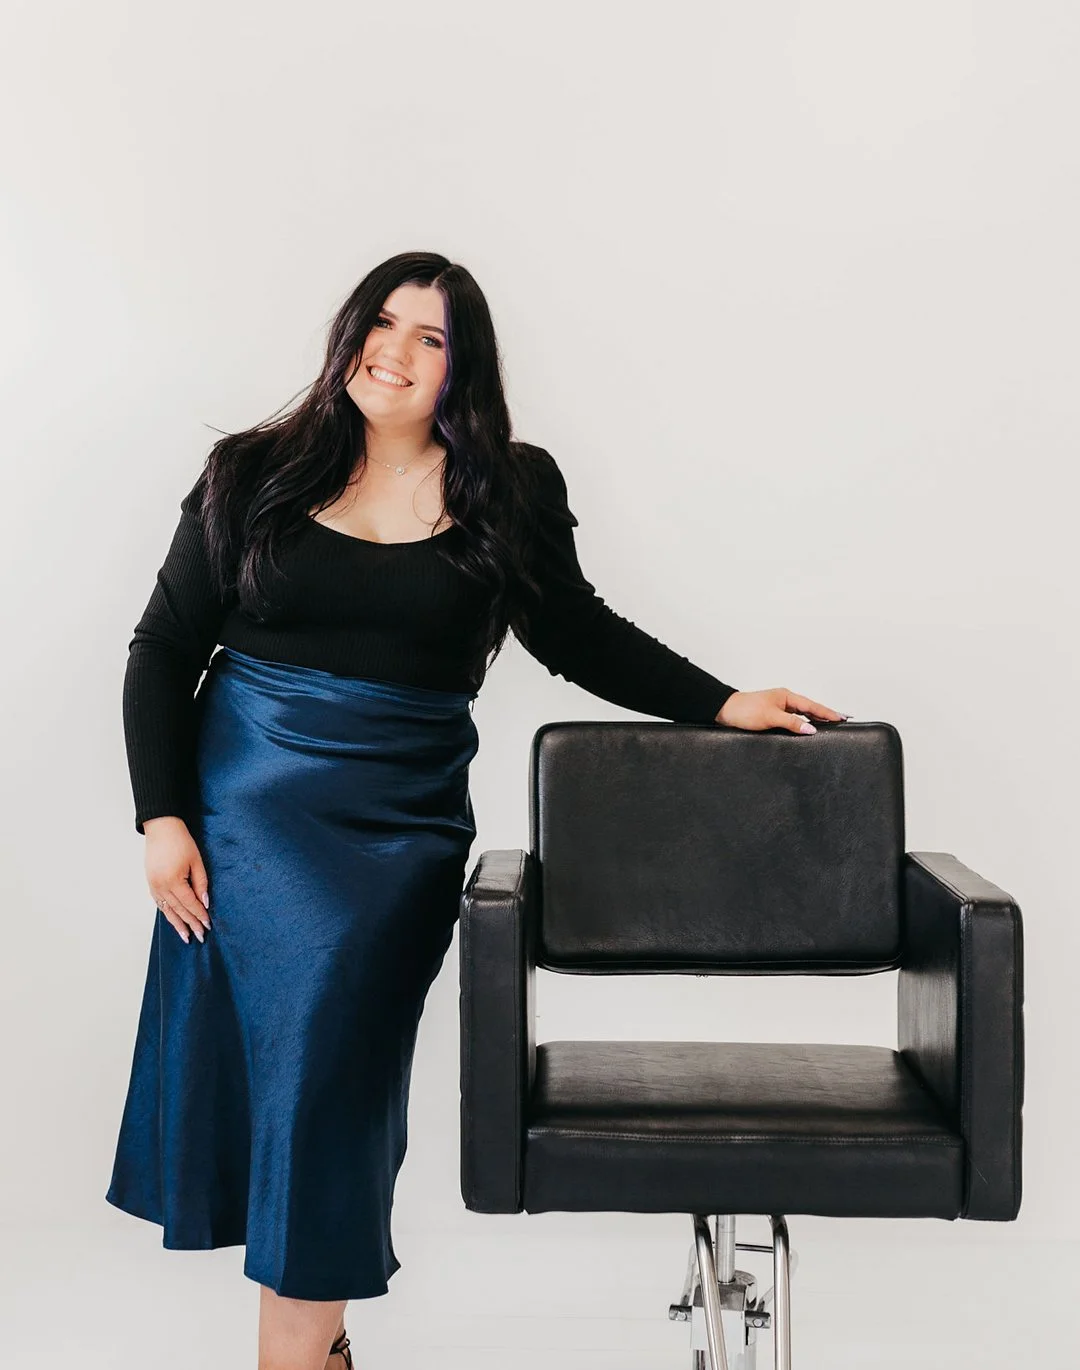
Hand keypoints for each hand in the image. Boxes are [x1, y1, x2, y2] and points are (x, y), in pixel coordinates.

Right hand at [143, 816, 211, 943]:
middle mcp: (161, 886)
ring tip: (186, 937)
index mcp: (174, 880)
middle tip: (200, 936)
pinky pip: (160, 903)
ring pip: (167, 910)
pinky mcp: (151, 883)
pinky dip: (167, 914)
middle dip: (190, 924)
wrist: (161, 828)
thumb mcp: (196, 861)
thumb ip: (201, 883)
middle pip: (178, 910)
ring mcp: (153, 886)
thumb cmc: (181, 842)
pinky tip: (174, 921)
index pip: (190, 903)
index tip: (208, 925)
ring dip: (177, 924)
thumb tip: (204, 903)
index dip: (199, 915)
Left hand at [715, 688, 849, 733]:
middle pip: (810, 709)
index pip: (813, 706)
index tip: (843, 717)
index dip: (828, 713)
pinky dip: (802, 724)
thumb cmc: (745, 710)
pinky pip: (793, 719)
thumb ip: (792, 723)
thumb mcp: (771, 717)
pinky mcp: (772, 716)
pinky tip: (805, 730)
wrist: (725, 711)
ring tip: (829, 726)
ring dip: (814, 720)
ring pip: (802, 714)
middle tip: (842, 721)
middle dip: (826, 715)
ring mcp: (779, 708)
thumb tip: (811, 729)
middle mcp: (784, 700)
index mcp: (787, 696)